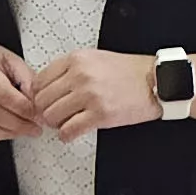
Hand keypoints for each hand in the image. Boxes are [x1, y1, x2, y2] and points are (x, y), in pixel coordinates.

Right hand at [0, 38, 40, 145]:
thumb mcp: (12, 61)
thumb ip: (27, 80)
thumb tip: (38, 103)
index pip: (3, 94)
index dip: (23, 109)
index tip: (37, 115)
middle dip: (18, 125)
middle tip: (33, 128)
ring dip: (3, 134)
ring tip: (19, 132)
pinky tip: (0, 134)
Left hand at [26, 48, 157, 139]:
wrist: (157, 81)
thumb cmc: (129, 72)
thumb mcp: (95, 59)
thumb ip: (70, 70)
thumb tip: (47, 87)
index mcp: (77, 59)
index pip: (39, 80)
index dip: (38, 95)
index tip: (43, 102)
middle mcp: (80, 75)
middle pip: (42, 100)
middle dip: (45, 111)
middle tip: (54, 115)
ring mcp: (89, 95)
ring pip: (52, 117)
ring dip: (56, 124)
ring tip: (65, 123)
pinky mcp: (100, 114)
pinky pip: (68, 131)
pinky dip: (66, 135)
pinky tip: (71, 132)